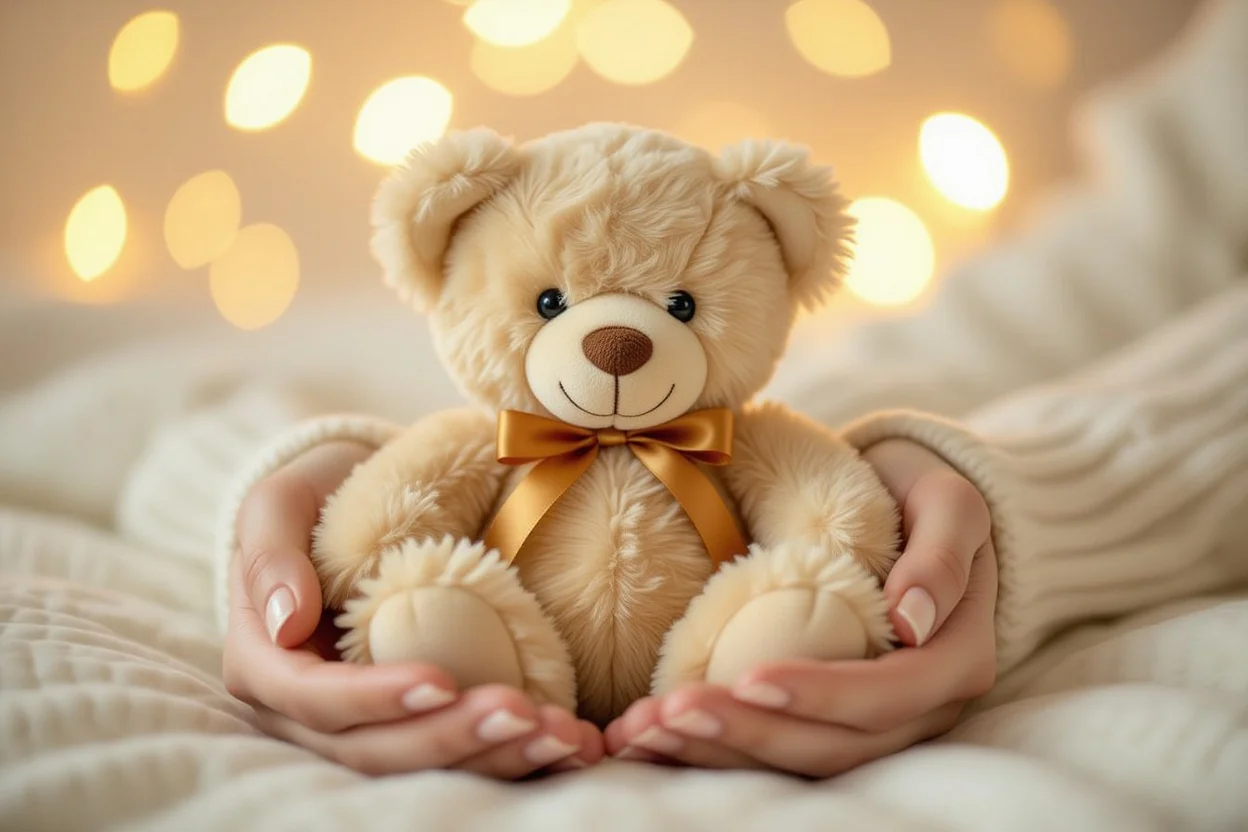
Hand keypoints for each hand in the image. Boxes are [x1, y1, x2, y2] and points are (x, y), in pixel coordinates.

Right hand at [221, 440, 602, 776]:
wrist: (354, 505)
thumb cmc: (315, 499)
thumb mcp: (279, 504)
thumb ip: (269, 554)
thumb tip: (285, 623)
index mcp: (266, 667)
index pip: (314, 700)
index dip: (373, 699)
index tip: (440, 681)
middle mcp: (311, 715)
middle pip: (374, 750)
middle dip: (449, 740)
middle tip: (523, 715)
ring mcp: (367, 724)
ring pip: (423, 767)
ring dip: (494, 759)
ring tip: (561, 737)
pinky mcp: (418, 721)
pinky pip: (463, 754)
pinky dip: (516, 755)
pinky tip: (572, 745)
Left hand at [605, 438, 996, 776]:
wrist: (910, 508)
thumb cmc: (925, 497)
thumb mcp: (949, 503)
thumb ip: (942, 555)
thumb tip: (913, 621)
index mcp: (956, 662)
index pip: (888, 696)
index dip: (821, 695)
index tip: (748, 678)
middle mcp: (921, 710)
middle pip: (834, 747)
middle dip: (748, 735)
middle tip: (669, 715)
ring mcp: (874, 723)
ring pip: (798, 762)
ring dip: (717, 754)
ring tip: (645, 735)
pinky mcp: (827, 719)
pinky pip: (773, 748)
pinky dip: (711, 749)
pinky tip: (650, 740)